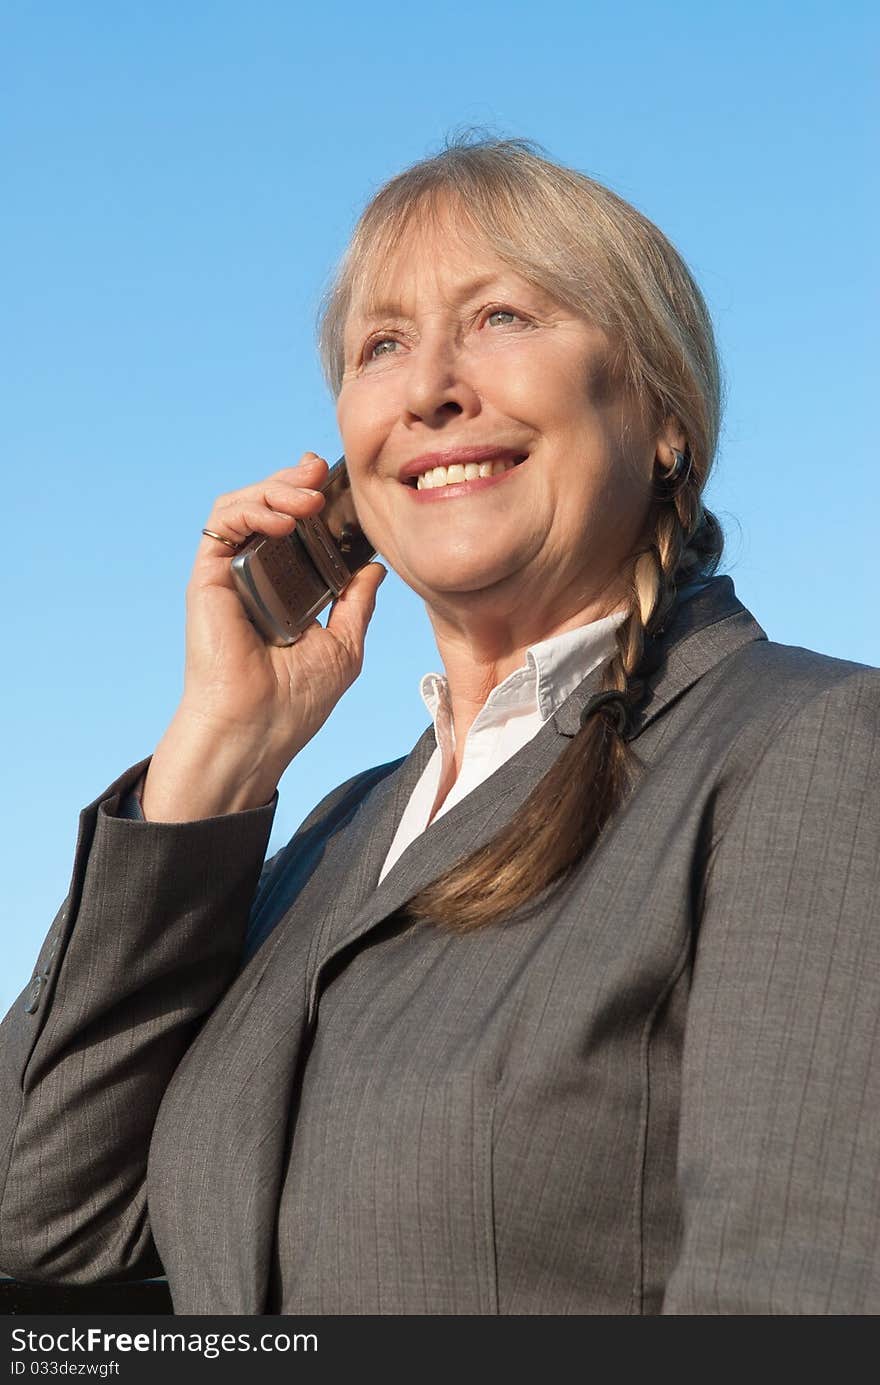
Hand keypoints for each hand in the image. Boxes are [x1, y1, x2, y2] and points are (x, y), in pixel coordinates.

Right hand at [141, 453, 386, 820]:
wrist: (258, 730)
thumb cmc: (295, 702)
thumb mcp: (343, 645)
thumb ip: (355, 604)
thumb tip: (373, 567)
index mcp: (283, 591)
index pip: (295, 529)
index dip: (311, 499)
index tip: (338, 486)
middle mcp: (253, 577)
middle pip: (267, 506)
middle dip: (293, 479)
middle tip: (320, 471)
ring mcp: (228, 575)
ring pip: (242, 505)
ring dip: (275, 488)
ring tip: (308, 496)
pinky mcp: (207, 578)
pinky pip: (222, 524)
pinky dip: (254, 509)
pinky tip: (285, 518)